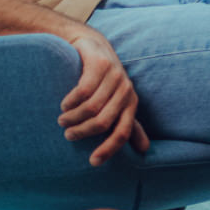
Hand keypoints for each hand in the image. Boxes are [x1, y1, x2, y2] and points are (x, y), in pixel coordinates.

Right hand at [58, 28, 149, 166]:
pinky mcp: (100, 65)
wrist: (94, 47)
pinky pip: (83, 91)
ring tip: (63, 120)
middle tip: (68, 134)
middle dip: (83, 132)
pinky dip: (71, 102)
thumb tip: (145, 150)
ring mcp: (114, 76)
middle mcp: (126, 90)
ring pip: (91, 108)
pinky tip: (65, 104)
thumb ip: (130, 125)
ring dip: (73, 118)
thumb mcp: (119, 104)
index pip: (123, 132)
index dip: (109, 149)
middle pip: (103, 122)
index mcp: (131, 104)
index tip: (92, 162)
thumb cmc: (104, 82)